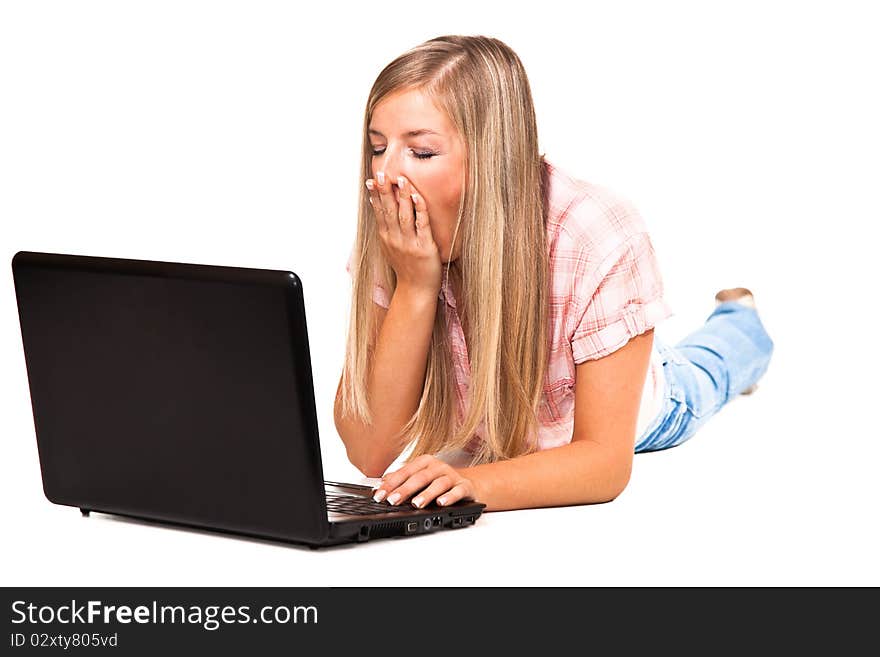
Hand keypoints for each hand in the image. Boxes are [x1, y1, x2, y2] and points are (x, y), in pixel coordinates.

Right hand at [366, 171, 441, 297]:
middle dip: (384, 191)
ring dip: (402, 196)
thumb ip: (386, 228)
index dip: (375, 195)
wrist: (416, 290)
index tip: (371, 180)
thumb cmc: (407, 268)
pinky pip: (421, 224)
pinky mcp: (424, 247)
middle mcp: (395, 239)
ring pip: (404, 215)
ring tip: (400, 179)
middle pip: (388, 211)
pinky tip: (417, 197)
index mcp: (386, 238)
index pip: (379, 212)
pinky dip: (419, 209)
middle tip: (381, 174)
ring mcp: (409, 243)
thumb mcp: (390, 247)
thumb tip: (378, 206)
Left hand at [371, 455, 477, 508]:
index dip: (391, 484)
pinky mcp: (465, 487)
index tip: (379, 495)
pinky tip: (442, 503)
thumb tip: (381, 484)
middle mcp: (438, 467)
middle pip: (420, 477)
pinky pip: (458, 491)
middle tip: (392, 500)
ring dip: (427, 494)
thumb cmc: (440, 481)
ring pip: (438, 484)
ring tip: (416, 504)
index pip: (404, 472)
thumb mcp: (420, 477)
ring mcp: (452, 476)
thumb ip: (402, 480)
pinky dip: (450, 497)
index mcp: (425, 462)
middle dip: (405, 489)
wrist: (470, 483)